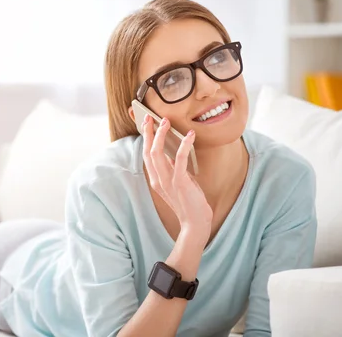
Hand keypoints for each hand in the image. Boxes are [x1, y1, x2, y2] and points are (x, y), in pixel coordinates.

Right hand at [142, 115, 212, 245]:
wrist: (196, 224)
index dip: (145, 138)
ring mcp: (168, 182)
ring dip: (162, 135)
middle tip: (149, 117)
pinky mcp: (180, 183)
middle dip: (148, 133)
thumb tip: (173, 151)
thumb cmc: (190, 203)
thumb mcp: (178, 183)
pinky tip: (190, 135)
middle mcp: (158, 180)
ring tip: (166, 122)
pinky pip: (180, 160)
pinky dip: (184, 145)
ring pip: (158, 153)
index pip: (146, 155)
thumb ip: (173, 169)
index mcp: (156, 180)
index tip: (146, 123)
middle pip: (148, 151)